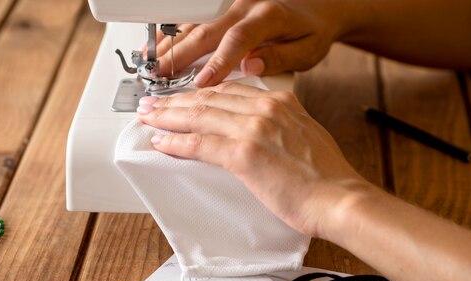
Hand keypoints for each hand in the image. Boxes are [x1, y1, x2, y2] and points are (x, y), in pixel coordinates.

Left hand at [136, 83, 368, 237]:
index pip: (228, 91)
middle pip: (208, 98)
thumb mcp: (304, 136)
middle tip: (153, 104)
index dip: (199, 93)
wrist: (340, 199)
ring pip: (199, 116)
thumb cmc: (326, 178)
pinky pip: (201, 144)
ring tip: (148, 119)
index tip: (182, 98)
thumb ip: (279, 126)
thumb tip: (257, 132)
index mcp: (280, 101)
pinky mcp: (244, 154)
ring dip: (168, 117)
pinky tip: (162, 142)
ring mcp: (254, 129)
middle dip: (175, 101)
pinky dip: (177, 142)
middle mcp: (265, 108)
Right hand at [155, 0, 353, 86]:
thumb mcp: (307, 49)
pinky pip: (195, 19)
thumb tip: (253, 67)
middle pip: (207, 30)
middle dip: (180, 55)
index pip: (238, 39)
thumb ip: (280, 57)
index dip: (218, 62)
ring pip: (195, 24)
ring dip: (172, 45)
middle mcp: (245, 6)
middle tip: (160, 76)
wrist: (317, 7)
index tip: (202, 83)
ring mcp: (231, 5)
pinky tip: (161, 47)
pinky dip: (176, 33)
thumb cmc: (311, 32)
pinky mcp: (223, 7)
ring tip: (153, 65)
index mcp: (268, 16)